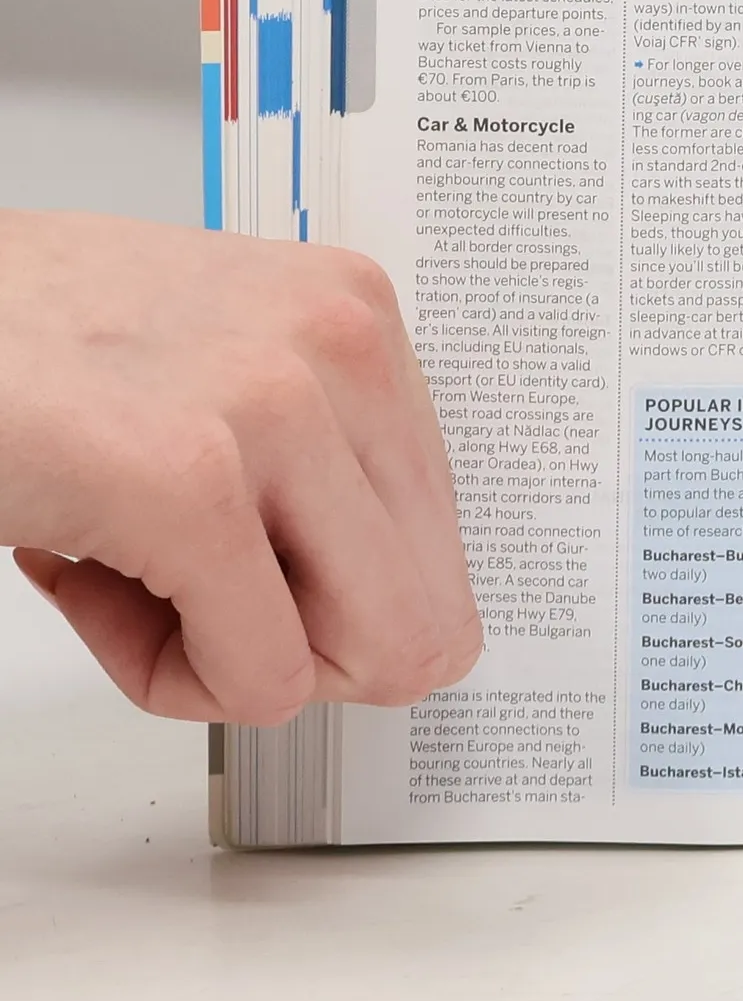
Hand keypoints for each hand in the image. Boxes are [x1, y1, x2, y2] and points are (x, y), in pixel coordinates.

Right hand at [2, 212, 480, 724]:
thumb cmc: (31, 351)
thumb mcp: (221, 377)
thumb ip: (321, 474)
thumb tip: (409, 630)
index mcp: (360, 319)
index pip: (443, 542)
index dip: (340, 599)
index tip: (253, 569)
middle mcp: (341, 346)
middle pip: (425, 614)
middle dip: (309, 648)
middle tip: (197, 593)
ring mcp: (275, 408)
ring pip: (363, 656)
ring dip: (237, 659)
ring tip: (131, 571)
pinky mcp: (189, 483)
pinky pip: (260, 681)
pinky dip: (171, 678)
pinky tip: (82, 577)